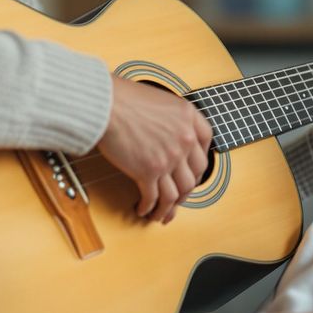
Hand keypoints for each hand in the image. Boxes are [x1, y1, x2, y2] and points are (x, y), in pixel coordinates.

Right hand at [96, 76, 212, 223]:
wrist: (106, 104)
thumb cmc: (124, 98)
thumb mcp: (161, 100)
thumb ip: (172, 118)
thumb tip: (168, 135)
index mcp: (189, 117)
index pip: (206, 145)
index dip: (199, 163)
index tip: (192, 171)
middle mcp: (183, 139)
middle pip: (193, 175)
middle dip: (186, 192)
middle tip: (178, 198)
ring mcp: (168, 157)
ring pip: (176, 194)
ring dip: (169, 208)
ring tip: (161, 213)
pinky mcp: (148, 171)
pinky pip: (154, 198)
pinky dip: (150, 208)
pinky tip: (142, 209)